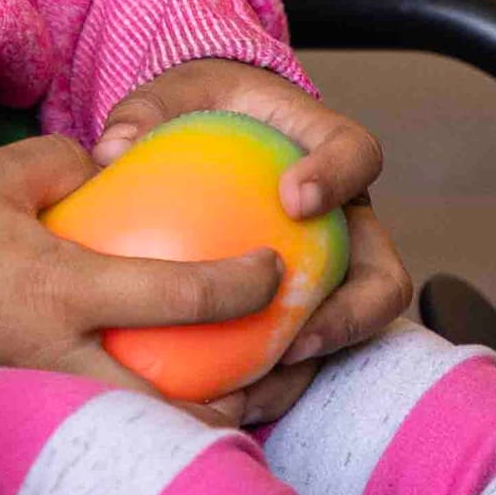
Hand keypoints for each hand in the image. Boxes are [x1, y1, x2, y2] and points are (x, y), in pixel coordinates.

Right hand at [0, 136, 279, 396]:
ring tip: (227, 400)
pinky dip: (131, 413)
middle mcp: (60, 353)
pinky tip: (149, 393)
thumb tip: (117, 170)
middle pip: (176, 405)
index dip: (244, 287)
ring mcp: (38, 389)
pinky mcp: (18, 402)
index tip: (276, 271)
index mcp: (65, 290)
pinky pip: (92, 417)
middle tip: (270, 375)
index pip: (181, 296)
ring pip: (136, 428)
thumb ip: (74, 166)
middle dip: (238, 401)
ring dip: (189, 422)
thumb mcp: (6, 174)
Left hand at [95, 61, 413, 421]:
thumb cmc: (198, 111)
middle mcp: (347, 217)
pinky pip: (309, 349)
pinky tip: (225, 398)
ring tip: (264, 382)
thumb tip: (111, 151)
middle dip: (354, 310)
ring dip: (319, 359)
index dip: (337, 176)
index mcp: (325, 147)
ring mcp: (337, 267)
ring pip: (356, 326)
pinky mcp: (310, 306)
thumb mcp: (172, 96)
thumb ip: (145, 114)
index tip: (295, 199)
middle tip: (299, 333)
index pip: (356, 153)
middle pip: (383, 271)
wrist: (213, 133)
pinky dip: (278, 378)